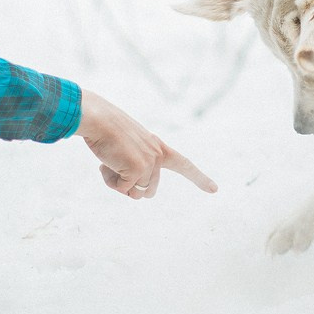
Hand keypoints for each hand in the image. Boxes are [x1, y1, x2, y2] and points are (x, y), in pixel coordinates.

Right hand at [75, 89, 217, 198]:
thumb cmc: (107, 133)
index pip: (184, 164)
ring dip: (119, 184)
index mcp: (159, 147)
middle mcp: (158, 155)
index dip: (199, 178)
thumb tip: (137, 194)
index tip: (214, 189)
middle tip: (116, 167)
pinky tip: (105, 164)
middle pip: (149, 190)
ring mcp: (151, 162)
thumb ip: (137, 168)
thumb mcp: (128, 150)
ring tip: (111, 162)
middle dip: (131, 187)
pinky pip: (123, 189)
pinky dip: (111, 182)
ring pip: (136, 193)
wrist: (99, 119)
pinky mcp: (138, 169)